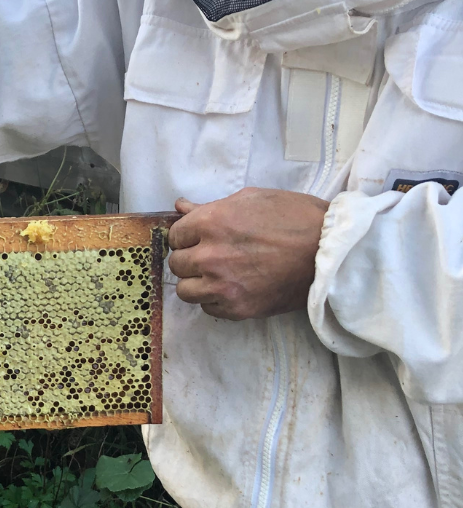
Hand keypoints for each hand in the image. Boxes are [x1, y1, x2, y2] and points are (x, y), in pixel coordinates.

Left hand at [167, 187, 329, 320]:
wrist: (332, 252)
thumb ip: (210, 206)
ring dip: (198, 283)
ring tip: (218, 275)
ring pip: (186, 291)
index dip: (188, 236)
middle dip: (191, 259)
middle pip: (178, 264)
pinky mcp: (238, 309)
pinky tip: (233, 288)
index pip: (175, 236)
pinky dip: (216, 300)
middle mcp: (210, 256)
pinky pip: (208, 308)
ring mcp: (223, 286)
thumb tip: (181, 206)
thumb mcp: (252, 199)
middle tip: (212, 256)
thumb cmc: (296, 217)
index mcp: (211, 223)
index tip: (200, 238)